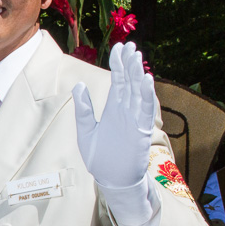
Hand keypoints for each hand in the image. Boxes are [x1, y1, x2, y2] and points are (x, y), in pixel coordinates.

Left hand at [72, 41, 155, 189]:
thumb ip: (83, 110)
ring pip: (138, 92)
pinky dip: (146, 95)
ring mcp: (135, 120)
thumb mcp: (85, 131)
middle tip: (130, 45)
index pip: (118, 81)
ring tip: (137, 57)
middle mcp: (126, 111)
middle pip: (129, 82)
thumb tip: (77, 85)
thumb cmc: (100, 158)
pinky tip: (146, 80)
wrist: (111, 180)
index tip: (119, 48)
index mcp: (113, 109)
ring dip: (138, 74)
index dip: (119, 64)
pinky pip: (145, 110)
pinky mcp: (141, 131)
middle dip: (129, 64)